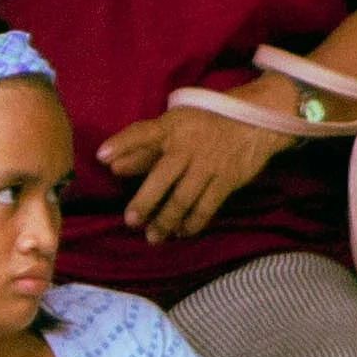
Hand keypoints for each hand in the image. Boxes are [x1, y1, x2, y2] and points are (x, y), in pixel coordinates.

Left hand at [98, 95, 293, 243]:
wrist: (255, 120)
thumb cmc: (204, 123)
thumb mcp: (174, 125)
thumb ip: (143, 148)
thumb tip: (112, 167)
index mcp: (172, 126)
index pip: (142, 133)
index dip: (122, 143)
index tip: (101, 158)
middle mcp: (188, 146)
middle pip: (162, 176)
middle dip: (145, 201)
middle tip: (130, 221)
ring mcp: (208, 164)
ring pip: (184, 198)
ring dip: (166, 220)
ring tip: (153, 236)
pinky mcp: (227, 180)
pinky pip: (207, 206)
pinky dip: (193, 222)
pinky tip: (181, 232)